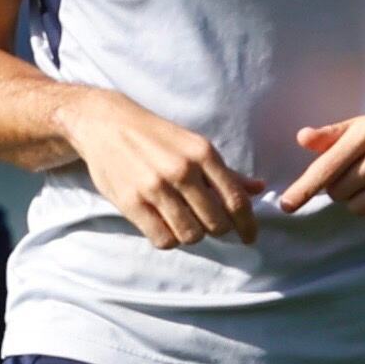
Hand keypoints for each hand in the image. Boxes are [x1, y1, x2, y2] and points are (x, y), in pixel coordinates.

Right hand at [63, 89, 262, 249]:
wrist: (105, 124)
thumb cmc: (155, 136)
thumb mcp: (193, 145)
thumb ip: (225, 172)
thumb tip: (259, 189)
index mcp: (202, 153)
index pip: (236, 201)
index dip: (248, 225)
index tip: (250, 238)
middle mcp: (182, 170)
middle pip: (216, 223)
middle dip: (218, 230)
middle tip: (209, 225)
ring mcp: (155, 188)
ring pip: (191, 235)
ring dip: (193, 235)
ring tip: (185, 223)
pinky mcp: (132, 203)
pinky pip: (163, 239)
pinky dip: (170, 239)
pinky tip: (166, 226)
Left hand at [276, 97, 364, 237]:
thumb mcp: (363, 124)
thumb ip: (331, 135)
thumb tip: (302, 138)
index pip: (328, 167)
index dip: (304, 188)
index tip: (287, 206)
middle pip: (340, 193)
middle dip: (339, 191)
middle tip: (357, 177)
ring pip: (360, 210)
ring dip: (359, 204)